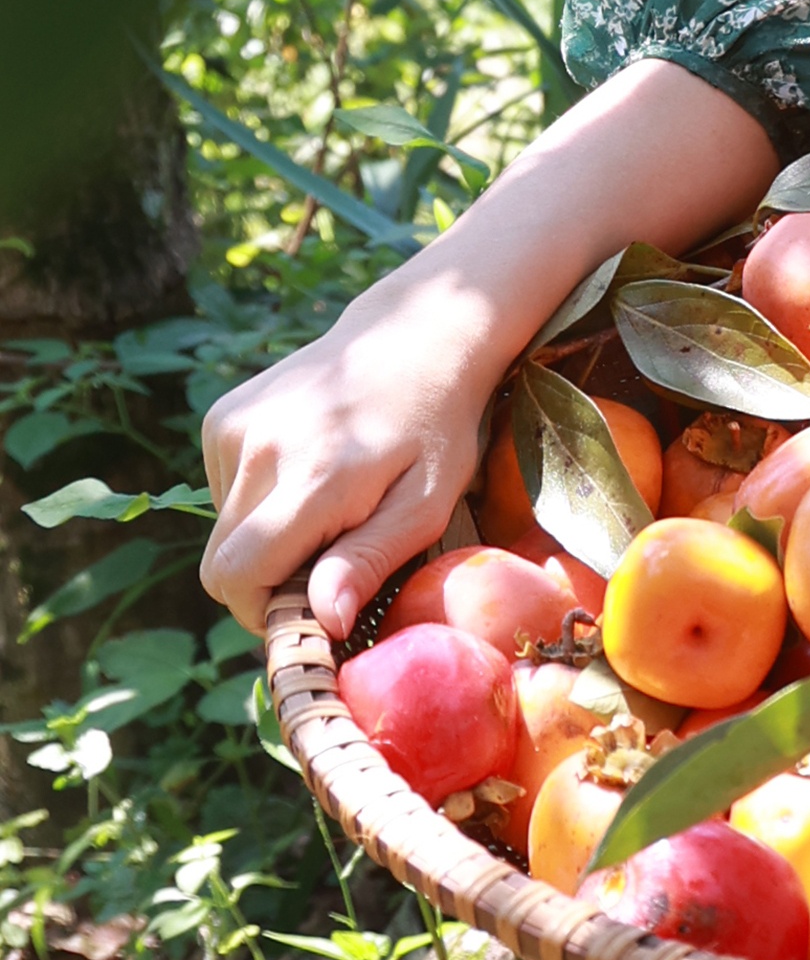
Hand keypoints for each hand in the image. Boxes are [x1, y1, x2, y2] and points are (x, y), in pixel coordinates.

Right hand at [194, 60, 779, 640]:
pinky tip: (314, 472)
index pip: (237, 576)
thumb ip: (370, 561)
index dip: (265, 612)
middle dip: (270, 581)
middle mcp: (258, 448)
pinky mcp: (223, 416)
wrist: (416, 338)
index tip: (313, 611)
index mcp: (313, 477)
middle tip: (333, 564)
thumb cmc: (437, 431)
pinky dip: (263, 501)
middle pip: (222, 561)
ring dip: (270, 537)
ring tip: (333, 505)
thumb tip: (321, 621)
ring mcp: (233, 427)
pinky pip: (225, 491)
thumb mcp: (427, 503)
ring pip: (225, 528)